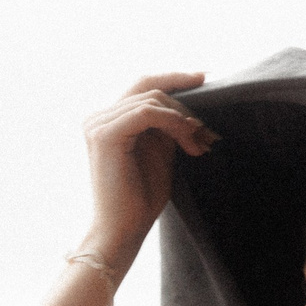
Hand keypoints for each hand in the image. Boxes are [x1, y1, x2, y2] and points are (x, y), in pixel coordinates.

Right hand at [82, 72, 216, 265]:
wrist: (124, 228)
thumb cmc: (140, 198)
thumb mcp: (159, 151)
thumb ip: (165, 125)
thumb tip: (187, 105)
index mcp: (108, 120)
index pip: (143, 85)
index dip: (174, 78)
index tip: (205, 77)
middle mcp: (98, 117)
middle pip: (148, 86)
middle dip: (184, 102)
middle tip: (207, 128)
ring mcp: (98, 124)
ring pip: (152, 99)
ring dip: (182, 119)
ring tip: (198, 143)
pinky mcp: (105, 134)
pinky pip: (147, 112)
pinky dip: (172, 122)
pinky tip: (186, 138)